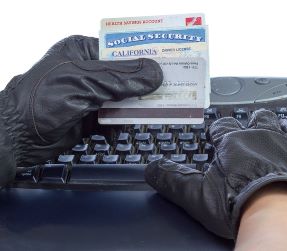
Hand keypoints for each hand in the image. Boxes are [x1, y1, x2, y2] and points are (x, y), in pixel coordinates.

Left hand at [0, 35, 162, 185]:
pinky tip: (119, 129)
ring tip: (146, 113)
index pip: (122, 51)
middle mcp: (89, 72)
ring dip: (133, 108)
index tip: (167, 64)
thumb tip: (155, 73)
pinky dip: (120, 124)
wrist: (17, 138)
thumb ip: (121, 78)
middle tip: (166, 91)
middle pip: (126, 77)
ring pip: (123, 99)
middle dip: (142, 86)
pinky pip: (115, 118)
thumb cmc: (41, 99)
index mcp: (84, 52)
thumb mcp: (83, 82)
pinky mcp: (91, 117)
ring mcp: (90, 95)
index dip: (144, 58)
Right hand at [145, 109, 286, 250]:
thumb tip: (151, 168)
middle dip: (256, 119)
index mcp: (236, 143)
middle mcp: (265, 138)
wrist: (280, 213)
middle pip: (260, 120)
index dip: (219, 127)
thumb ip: (172, 179)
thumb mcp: (197, 194)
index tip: (217, 128)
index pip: (224, 127)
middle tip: (255, 119)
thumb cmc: (240, 203)